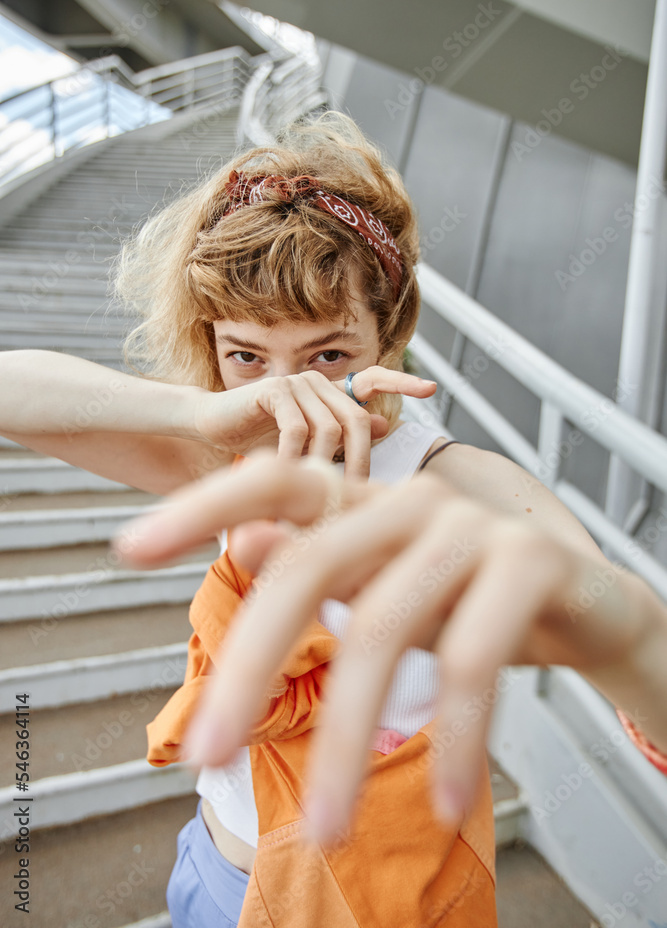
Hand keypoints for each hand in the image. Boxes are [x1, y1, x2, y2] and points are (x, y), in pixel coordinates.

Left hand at [115, 452, 661, 842]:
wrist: (591, 607)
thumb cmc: (472, 603)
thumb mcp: (388, 591)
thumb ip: (319, 566)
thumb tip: (243, 541)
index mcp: (369, 504)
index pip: (276, 483)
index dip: (201, 506)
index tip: (126, 549)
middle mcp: (411, 501)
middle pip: (308, 570)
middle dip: (249, 667)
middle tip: (204, 755)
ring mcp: (471, 526)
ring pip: (382, 629)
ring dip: (346, 739)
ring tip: (325, 826)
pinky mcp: (529, 561)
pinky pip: (469, 661)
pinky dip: (452, 739)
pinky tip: (442, 800)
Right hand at [192, 366, 436, 476]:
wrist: (210, 425)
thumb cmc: (259, 438)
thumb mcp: (305, 443)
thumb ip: (340, 436)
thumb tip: (382, 425)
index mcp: (331, 393)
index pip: (374, 382)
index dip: (402, 384)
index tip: (432, 390)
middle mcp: (319, 383)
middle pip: (356, 421)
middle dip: (360, 463)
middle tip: (357, 501)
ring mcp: (297, 383)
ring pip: (329, 429)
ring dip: (325, 468)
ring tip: (318, 499)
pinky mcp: (273, 391)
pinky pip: (297, 430)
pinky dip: (297, 459)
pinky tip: (291, 481)